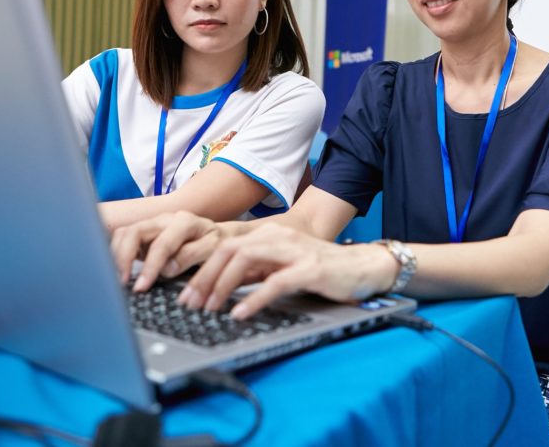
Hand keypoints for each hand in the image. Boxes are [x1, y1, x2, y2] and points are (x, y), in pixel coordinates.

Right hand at [110, 210, 226, 290]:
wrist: (218, 234)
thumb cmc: (216, 244)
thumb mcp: (213, 250)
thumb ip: (191, 256)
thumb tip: (166, 269)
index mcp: (185, 222)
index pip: (161, 244)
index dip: (150, 267)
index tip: (141, 287)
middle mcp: (164, 219)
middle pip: (134, 233)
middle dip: (124, 258)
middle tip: (121, 283)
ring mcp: (152, 225)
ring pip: (124, 233)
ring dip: (116, 256)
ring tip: (117, 279)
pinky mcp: (144, 234)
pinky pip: (123, 238)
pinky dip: (116, 254)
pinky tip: (117, 271)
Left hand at [178, 224, 399, 319]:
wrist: (364, 267)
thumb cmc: (321, 270)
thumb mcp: (281, 266)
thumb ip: (254, 270)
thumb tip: (219, 285)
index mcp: (268, 235)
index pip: (224, 246)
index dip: (200, 269)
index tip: (185, 293)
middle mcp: (277, 237)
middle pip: (228, 250)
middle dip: (204, 277)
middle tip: (190, 304)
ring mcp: (294, 250)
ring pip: (246, 260)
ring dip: (223, 285)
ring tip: (210, 309)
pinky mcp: (310, 268)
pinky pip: (276, 282)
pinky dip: (255, 298)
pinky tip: (241, 313)